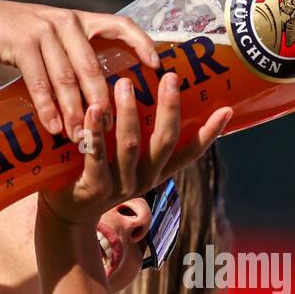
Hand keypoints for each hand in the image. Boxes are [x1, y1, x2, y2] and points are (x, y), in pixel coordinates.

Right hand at [0, 0, 159, 139]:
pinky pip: (40, 81)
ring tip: (81, 137)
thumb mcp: (54, 38)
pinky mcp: (22, 42)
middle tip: (111, 129)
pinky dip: (48, 107)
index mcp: (81, 20)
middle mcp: (67, 22)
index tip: (157, 67)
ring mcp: (44, 31)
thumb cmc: (20, 35)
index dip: (141, 44)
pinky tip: (53, 126)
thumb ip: (77, 55)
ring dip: (75, 111)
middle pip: (93, 66)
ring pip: (67, 78)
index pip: (121, 25)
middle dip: (103, 101)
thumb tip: (102, 93)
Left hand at [40, 72, 231, 226]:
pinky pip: (96, 155)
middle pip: (165, 142)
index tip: (225, 109)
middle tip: (170, 77)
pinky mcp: (95, 187)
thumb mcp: (124, 161)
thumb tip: (143, 90)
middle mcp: (144, 179)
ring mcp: (121, 185)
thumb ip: (137, 136)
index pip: (190, 152)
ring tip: (126, 83)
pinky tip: (93, 109)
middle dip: (169, 109)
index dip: (209, 133)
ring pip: (131, 145)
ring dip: (129, 113)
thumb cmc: (97, 176)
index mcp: (156, 172)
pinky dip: (95, 131)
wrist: (69, 216)